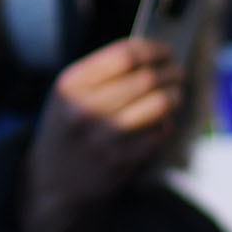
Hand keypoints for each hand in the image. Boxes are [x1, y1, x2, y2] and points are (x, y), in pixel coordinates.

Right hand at [17, 37, 182, 231]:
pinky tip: (162, 121)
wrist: (53, 182)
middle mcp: (84, 110)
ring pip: (158, 104)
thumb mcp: (69, 95)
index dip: (153, 49)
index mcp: (71, 85)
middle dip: (170, 72)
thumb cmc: (68, 129)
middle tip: (178, 72)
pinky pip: (158, 133)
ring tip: (176, 94)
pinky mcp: (120, 161)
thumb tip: (153, 55)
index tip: (165, 51)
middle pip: (146, 78)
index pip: (125, 55)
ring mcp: (103, 138)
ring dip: (175, 95)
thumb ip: (102, 72)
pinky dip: (166, 123)